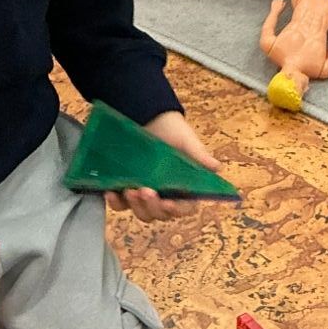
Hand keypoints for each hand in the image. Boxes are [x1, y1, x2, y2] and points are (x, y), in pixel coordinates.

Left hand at [106, 111, 223, 222]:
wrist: (146, 114)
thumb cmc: (171, 129)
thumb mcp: (186, 140)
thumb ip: (199, 155)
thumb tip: (216, 167)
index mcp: (184, 187)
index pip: (184, 207)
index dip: (177, 209)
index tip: (168, 203)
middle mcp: (165, 194)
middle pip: (160, 214)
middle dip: (153, 207)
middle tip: (146, 191)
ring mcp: (144, 193)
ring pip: (142, 213)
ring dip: (136, 207)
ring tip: (130, 190)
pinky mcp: (125, 188)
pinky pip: (120, 204)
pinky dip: (116, 203)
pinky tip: (111, 193)